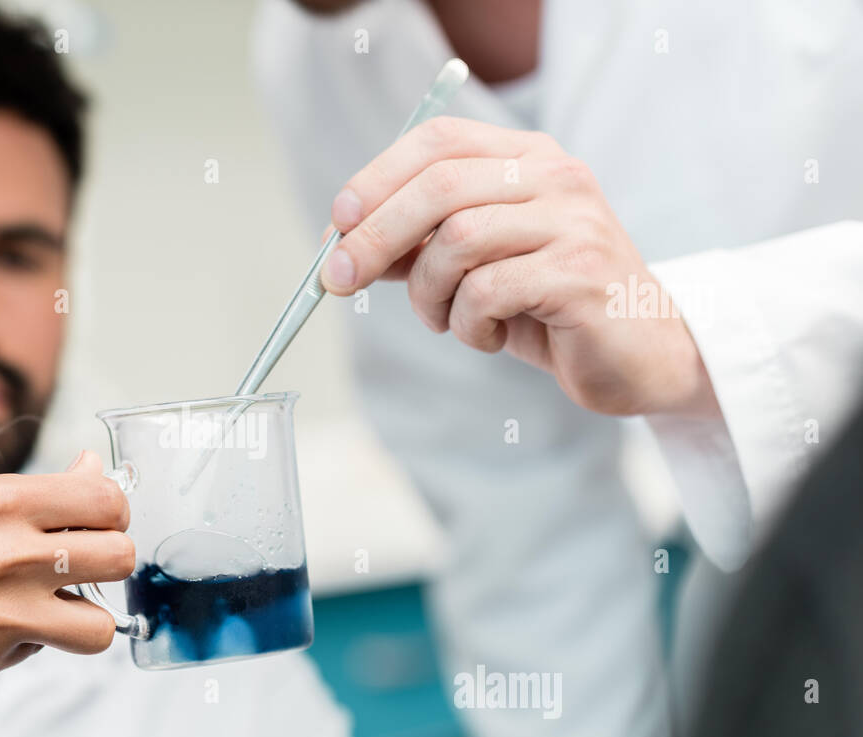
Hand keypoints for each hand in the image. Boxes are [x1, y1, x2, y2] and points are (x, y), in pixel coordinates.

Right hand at [0, 450, 134, 680]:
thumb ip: (36, 491)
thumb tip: (96, 473)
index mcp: (0, 500)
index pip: (107, 500)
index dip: (114, 509)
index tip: (98, 517)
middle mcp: (7, 555)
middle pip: (120, 558)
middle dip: (113, 557)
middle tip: (86, 559)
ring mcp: (0, 613)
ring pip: (100, 626)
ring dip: (87, 613)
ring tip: (58, 601)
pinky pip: (44, 648)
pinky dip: (33, 636)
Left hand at [320, 115, 718, 417]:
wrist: (639, 355)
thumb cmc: (549, 308)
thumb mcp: (476, 267)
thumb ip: (422, 247)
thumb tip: (346, 244)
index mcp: (529, 160)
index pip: (439, 141)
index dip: (378, 177)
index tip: (338, 221)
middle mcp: (556, 178)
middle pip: (439, 186)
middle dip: (374, 236)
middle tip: (339, 280)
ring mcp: (574, 222)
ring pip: (457, 242)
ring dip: (428, 294)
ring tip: (446, 321)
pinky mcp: (581, 275)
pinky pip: (486, 292)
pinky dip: (466, 324)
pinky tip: (486, 337)